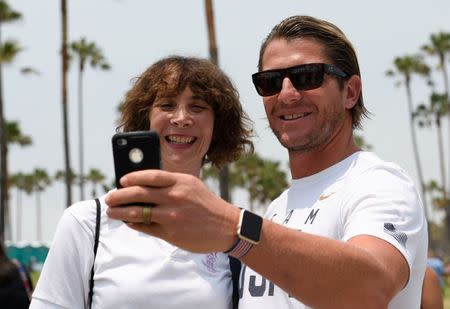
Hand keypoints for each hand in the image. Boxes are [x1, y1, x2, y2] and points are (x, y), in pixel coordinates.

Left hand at [105, 169, 239, 252]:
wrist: (226, 227)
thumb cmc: (206, 205)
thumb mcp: (191, 186)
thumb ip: (170, 184)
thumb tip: (142, 186)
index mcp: (181, 182)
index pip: (150, 176)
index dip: (132, 177)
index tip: (121, 180)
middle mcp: (175, 197)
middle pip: (139, 193)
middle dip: (119, 195)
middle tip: (109, 197)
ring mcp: (172, 216)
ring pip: (137, 212)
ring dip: (120, 212)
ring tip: (112, 212)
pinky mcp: (171, 233)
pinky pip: (146, 227)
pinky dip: (134, 224)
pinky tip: (128, 222)